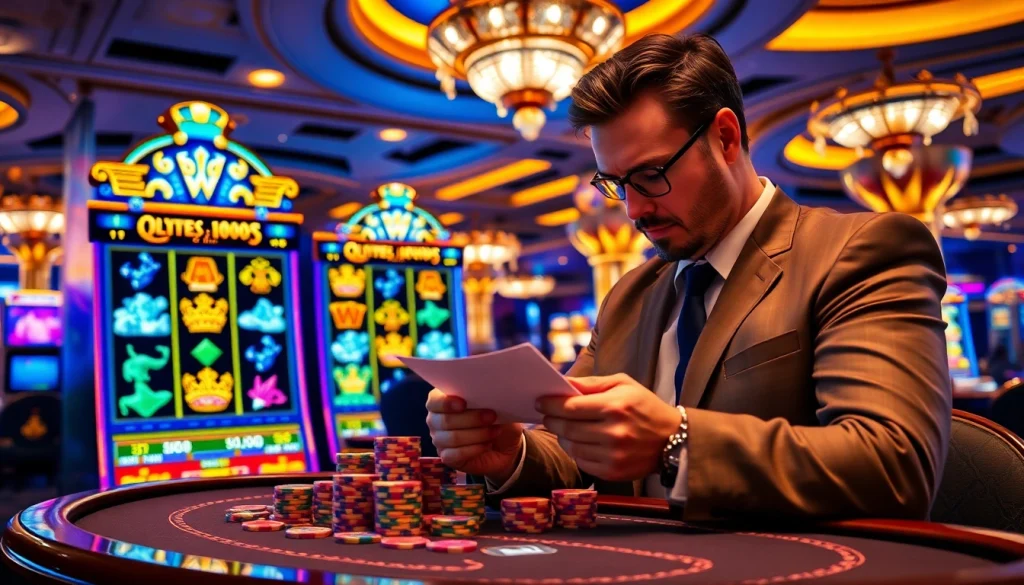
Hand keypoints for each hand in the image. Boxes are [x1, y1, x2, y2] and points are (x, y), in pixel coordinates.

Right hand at [426, 389, 523, 482]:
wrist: (505, 446)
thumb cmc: (497, 419)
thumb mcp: (497, 405)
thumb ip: (487, 397)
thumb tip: (487, 393)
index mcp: (442, 400)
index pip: (434, 400)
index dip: (446, 402)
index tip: (463, 403)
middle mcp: (436, 420)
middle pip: (445, 420)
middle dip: (471, 418)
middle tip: (492, 415)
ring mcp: (439, 440)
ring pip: (452, 438)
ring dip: (478, 434)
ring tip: (495, 430)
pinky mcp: (447, 457)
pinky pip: (456, 454)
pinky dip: (475, 449)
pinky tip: (487, 444)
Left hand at [536, 374, 680, 481]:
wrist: (674, 439)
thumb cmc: (645, 406)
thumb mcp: (623, 384)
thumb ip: (591, 383)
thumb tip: (562, 382)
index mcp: (615, 406)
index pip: (570, 407)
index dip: (551, 404)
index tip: (540, 402)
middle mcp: (613, 433)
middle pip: (567, 428)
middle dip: (552, 420)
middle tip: (547, 415)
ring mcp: (613, 455)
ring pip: (571, 447)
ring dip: (562, 437)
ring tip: (563, 429)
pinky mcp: (613, 472)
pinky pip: (582, 462)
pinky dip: (576, 452)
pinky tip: (579, 442)